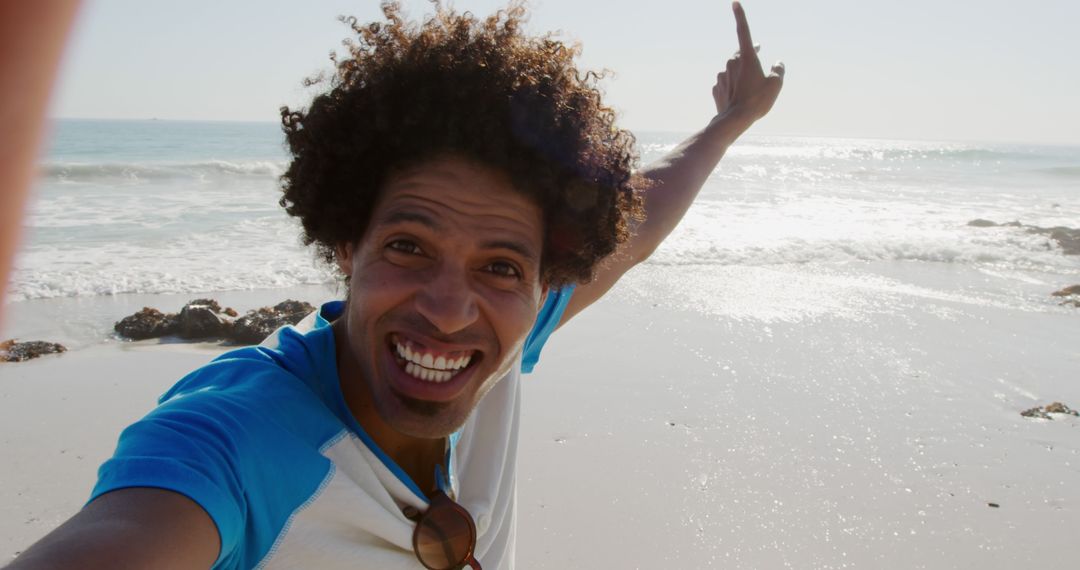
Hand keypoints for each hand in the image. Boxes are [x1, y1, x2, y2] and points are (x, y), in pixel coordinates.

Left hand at [712, 2, 783, 123]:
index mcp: (746, 58)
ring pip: (733, 70)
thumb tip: (778, 64)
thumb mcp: (776, 85)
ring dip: (741, 75)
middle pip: (740, 54)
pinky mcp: (716, 88)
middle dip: (748, 55)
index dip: (740, 16)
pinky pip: (726, 84)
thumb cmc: (757, 101)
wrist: (734, 121)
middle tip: (757, 57)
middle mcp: (731, 63)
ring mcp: (722, 75)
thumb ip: (779, 71)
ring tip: (750, 90)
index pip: (743, 31)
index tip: (734, 2)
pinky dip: (733, 88)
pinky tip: (739, 97)